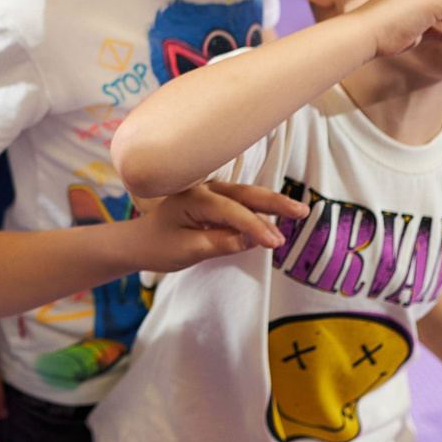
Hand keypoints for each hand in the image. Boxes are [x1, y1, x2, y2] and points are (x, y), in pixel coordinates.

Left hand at [123, 179, 301, 272]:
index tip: (275, 243)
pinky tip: (277, 220)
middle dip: (276, 202)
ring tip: (298, 214)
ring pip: (247, 197)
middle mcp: (205, 190)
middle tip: (303, 211)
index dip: (256, 226)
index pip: (232, 211)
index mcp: (195, 199)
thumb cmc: (159, 245)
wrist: (139, 242)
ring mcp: (211, 194)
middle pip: (246, 194)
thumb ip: (220, 243)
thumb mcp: (187, 250)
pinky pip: (241, 204)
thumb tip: (253, 240)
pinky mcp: (216, 202)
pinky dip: (260, 211)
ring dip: (272, 205)